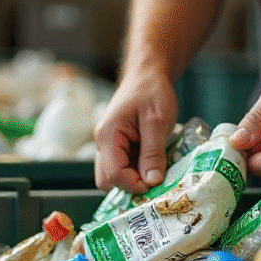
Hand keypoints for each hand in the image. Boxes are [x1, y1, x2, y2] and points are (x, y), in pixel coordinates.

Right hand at [94, 66, 178, 192]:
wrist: (147, 75)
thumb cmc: (151, 91)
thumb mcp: (157, 121)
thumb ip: (153, 153)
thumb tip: (152, 182)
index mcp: (107, 136)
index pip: (113, 175)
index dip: (134, 185)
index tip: (156, 183)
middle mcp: (102, 143)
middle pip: (108, 180)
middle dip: (131, 185)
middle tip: (155, 179)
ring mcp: (108, 145)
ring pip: (115, 176)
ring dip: (135, 178)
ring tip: (156, 169)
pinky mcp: (117, 146)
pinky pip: (123, 167)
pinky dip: (137, 170)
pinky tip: (153, 162)